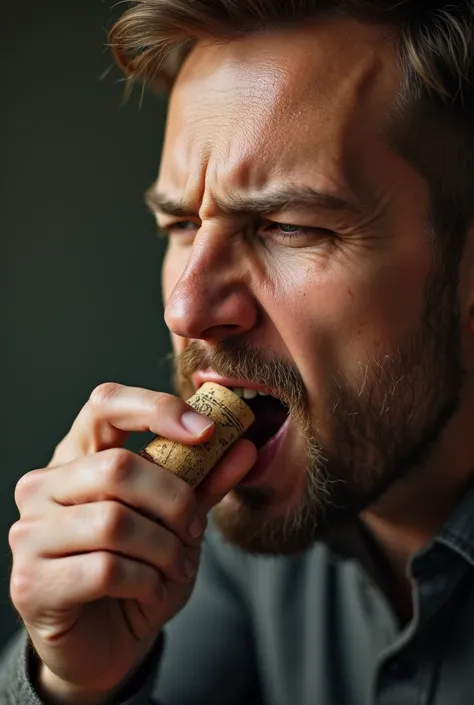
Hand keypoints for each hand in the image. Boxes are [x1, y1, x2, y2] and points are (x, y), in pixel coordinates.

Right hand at [9, 383, 256, 701]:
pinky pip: (106, 569)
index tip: (206, 431)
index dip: (156, 408)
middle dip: (173, 500)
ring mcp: (30, 533)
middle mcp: (44, 485)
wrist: (106, 642)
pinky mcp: (31, 581)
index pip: (106, 404)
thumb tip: (245, 447)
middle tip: (195, 528)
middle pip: (117, 467)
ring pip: (114, 522)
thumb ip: (204, 483)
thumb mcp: (177, 520)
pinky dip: (146, 582)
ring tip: (177, 565)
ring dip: (164, 548)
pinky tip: (152, 590)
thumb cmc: (138, 568)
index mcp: (77, 455)